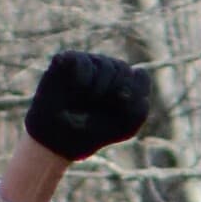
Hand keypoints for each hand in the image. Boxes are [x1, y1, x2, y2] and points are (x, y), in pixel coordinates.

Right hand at [24, 50, 151, 160]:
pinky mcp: (67, 59)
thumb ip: (141, 104)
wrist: (59, 142)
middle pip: (124, 69)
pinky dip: (81, 79)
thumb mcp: (126, 125)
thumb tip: (136, 73)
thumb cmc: (92, 133)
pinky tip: (75, 90)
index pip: (140, 77)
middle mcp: (107, 69)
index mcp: (124, 83)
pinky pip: (82, 61)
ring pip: (105, 65)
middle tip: (97, 109)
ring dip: (96, 90)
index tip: (120, 112)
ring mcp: (88, 62)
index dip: (131, 95)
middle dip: (113, 94)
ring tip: (83, 101)